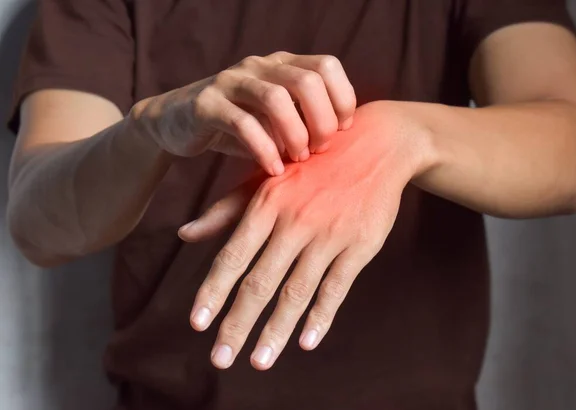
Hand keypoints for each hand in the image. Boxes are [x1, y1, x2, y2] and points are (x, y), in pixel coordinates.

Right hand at [129, 52, 355, 175]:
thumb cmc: (237, 126)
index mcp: (282, 64)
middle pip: (307, 80)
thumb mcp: (276, 120)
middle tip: (318, 150)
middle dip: (321, 121)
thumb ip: (305, 121)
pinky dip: (265, 150)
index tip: (340, 132)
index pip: (327, 66)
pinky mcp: (207, 104)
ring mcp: (231, 82)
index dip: (342, 99)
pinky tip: (273, 169)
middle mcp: (259, 66)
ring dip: (295, 134)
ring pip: (275, 98)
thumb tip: (344, 140)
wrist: (177, 124)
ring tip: (298, 160)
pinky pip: (243, 124)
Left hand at [179, 101, 432, 369]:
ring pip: (296, 291)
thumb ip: (227, 209)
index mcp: (267, 203)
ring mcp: (329, 235)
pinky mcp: (360, 245)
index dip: (213, 292)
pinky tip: (306, 342)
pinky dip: (321, 317)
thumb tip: (184, 234)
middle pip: (260, 282)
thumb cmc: (313, 162)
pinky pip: (337, 287)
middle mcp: (294, 221)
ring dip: (276, 331)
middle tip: (220, 359)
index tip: (197, 323)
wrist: (377, 143)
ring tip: (259, 362)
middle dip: (237, 324)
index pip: (233, 256)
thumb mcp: (268, 176)